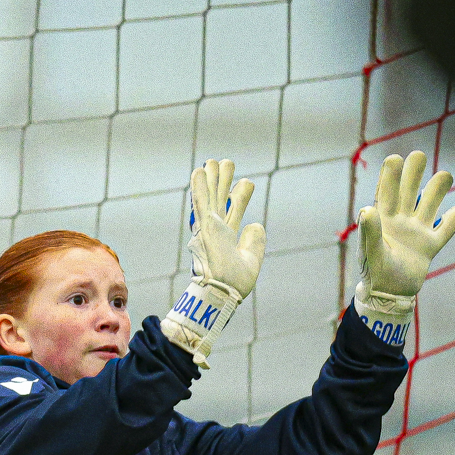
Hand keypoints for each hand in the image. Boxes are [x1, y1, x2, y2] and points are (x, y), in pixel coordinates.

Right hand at [161, 159, 267, 368]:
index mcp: (227, 239)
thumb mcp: (252, 260)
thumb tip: (255, 224)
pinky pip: (202, 203)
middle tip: (226, 163)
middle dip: (222, 182)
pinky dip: (200, 187)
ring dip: (211, 179)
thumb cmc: (234, 285)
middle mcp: (216, 231)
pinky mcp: (205, 228)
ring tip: (213, 161)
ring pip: (210, 197)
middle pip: (220, 200)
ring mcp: (209, 228)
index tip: (246, 183)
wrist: (222, 294)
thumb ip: (255, 242)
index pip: (234, 212)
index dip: (239, 197)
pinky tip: (199, 171)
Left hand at [353, 150, 454, 345]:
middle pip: (409, 190)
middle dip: (414, 173)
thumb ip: (370, 231)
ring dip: (437, 189)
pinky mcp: (430, 246)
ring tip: (445, 176)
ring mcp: (417, 232)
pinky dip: (454, 219)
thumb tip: (366, 208)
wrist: (388, 296)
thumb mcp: (370, 252)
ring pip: (430, 203)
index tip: (395, 158)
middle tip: (418, 156)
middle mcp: (401, 221)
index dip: (390, 175)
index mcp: (383, 220)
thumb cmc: (374, 273)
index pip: (387, 191)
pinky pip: (445, 229)